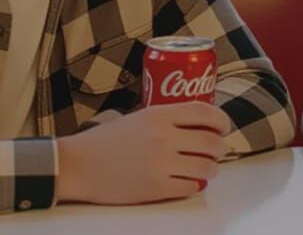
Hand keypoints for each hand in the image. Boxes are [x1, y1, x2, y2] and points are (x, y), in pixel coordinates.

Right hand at [56, 102, 231, 203]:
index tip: (223, 127)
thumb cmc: (106, 141)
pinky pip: (190, 187)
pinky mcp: (156, 188)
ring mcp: (161, 164)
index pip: (205, 113)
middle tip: (216, 150)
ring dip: (211, 168)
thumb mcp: (139, 118)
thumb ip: (168, 119)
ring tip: (204, 168)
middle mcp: (164, 138)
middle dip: (219, 148)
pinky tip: (188, 181)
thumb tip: (200, 126)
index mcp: (159, 115)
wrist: (78, 165)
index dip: (222, 121)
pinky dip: (194, 185)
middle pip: (211, 142)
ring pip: (206, 167)